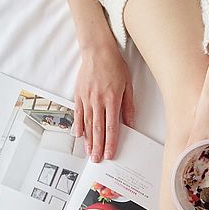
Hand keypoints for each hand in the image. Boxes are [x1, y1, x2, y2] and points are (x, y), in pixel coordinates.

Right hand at [73, 43, 134, 161]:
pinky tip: (79, 135)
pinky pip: (78, 113)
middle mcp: (98, 101)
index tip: (110, 154)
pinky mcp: (78, 94)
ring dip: (88, 140)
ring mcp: (86, 98)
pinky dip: (78, 125)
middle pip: (98, 129)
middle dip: (98, 147)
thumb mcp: (128, 86)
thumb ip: (128, 107)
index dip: (110, 143)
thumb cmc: (114, 66)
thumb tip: (130, 124)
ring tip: (89, 152)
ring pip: (87, 124)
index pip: (112, 128)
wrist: (97, 50)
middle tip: (97, 159)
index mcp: (112, 100)